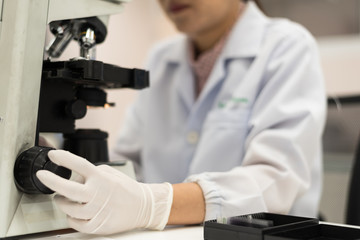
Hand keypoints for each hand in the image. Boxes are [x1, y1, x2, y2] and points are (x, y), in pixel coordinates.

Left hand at [36, 150, 172, 234]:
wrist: (142, 207)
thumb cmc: (126, 189)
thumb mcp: (110, 173)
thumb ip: (91, 173)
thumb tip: (73, 175)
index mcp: (101, 178)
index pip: (78, 164)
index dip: (63, 158)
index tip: (52, 155)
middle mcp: (97, 194)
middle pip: (67, 188)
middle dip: (51, 181)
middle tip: (43, 176)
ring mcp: (96, 211)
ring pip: (68, 208)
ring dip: (62, 201)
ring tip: (64, 198)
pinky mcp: (97, 225)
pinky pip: (75, 222)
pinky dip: (71, 217)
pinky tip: (75, 212)